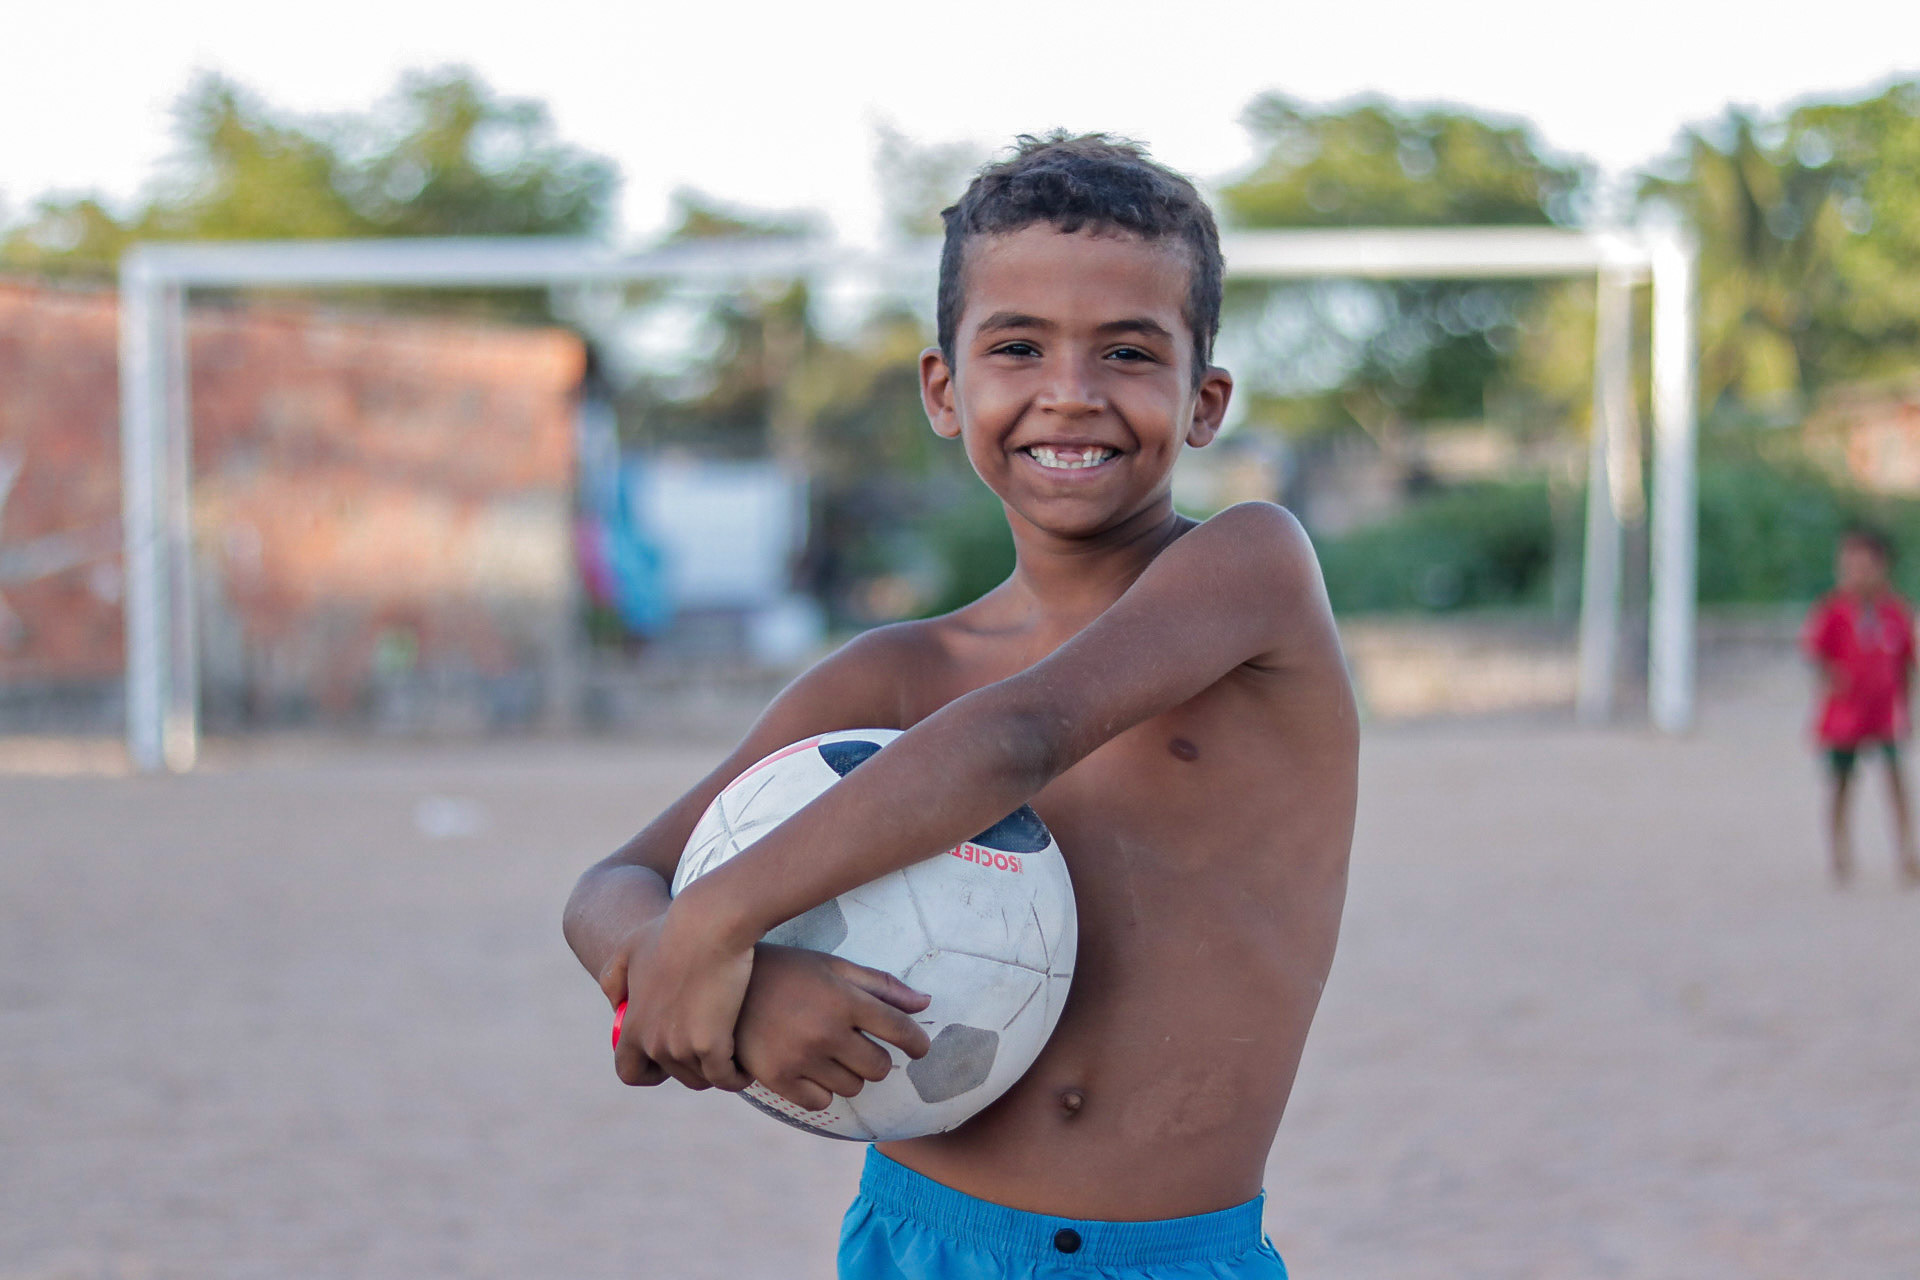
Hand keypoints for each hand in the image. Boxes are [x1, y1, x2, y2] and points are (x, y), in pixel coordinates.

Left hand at [615, 896, 754, 1091]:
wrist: (709, 922)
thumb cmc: (674, 929)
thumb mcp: (630, 948)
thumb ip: (615, 980)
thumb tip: (618, 1007)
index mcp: (633, 1025)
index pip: (629, 1071)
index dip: (648, 1072)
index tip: (668, 1061)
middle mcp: (652, 1042)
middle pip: (675, 1075)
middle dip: (694, 1066)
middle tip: (713, 1048)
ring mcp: (680, 1046)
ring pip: (702, 1079)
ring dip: (717, 1072)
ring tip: (732, 1056)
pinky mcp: (711, 1045)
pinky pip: (726, 1078)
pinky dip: (737, 1078)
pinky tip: (746, 1067)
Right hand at [735, 945, 931, 1111]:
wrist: (723, 984)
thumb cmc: (787, 972)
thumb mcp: (833, 966)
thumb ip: (880, 986)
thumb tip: (925, 1002)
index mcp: (843, 999)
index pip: (900, 1031)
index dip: (917, 1043)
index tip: (919, 1047)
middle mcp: (825, 1031)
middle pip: (879, 1067)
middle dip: (877, 1058)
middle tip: (860, 1045)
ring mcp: (800, 1058)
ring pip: (852, 1087)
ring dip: (849, 1074)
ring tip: (828, 1052)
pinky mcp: (777, 1078)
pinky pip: (820, 1103)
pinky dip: (822, 1091)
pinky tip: (809, 1068)